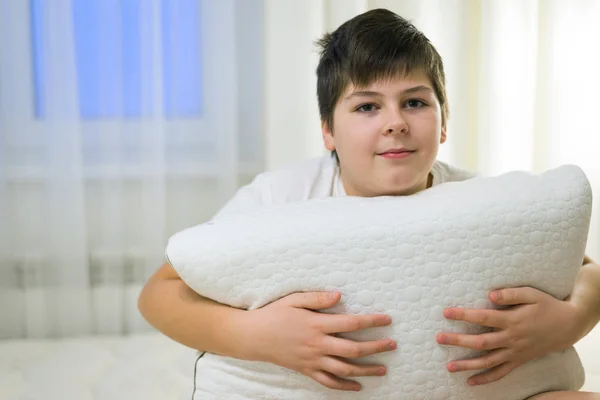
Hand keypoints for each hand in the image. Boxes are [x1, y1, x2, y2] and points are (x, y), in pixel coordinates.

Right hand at [245, 291, 395, 391]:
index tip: (387, 319)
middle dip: (376, 347)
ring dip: (366, 369)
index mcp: (317, 324)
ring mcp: (312, 360)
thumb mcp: (294, 299)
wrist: (254, 336)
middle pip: (353, 349)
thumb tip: (339, 295)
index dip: (372, 321)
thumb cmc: (275, 314)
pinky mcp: (307, 370)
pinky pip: (329, 382)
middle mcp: (317, 344)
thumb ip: (317, 297)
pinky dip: (345, 386)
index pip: (351, 323)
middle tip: (392, 345)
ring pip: (345, 369)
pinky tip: (358, 386)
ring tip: (384, 369)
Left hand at [436, 287, 581, 385]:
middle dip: (458, 341)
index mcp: (512, 320)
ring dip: (468, 365)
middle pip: (481, 342)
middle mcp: (512, 339)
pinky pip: (501, 373)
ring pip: (488, 362)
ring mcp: (515, 352)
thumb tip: (491, 295)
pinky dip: (486, 379)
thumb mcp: (532, 294)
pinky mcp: (519, 361)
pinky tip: (471, 382)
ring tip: (449, 367)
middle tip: (439, 338)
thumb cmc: (546, 306)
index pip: (483, 318)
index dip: (464, 315)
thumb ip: (511, 294)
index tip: (446, 312)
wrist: (567, 325)